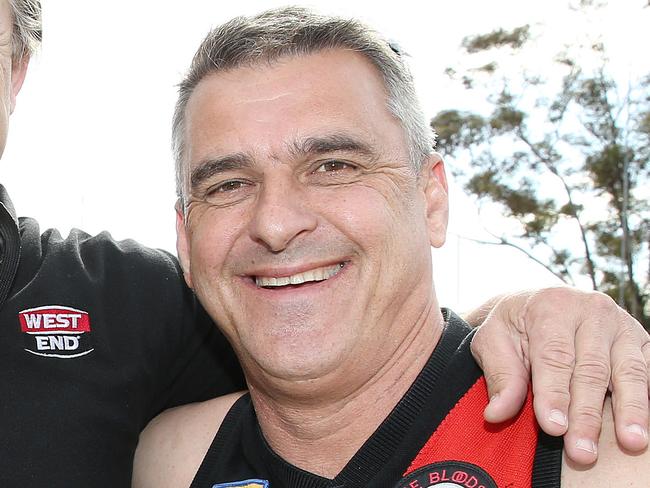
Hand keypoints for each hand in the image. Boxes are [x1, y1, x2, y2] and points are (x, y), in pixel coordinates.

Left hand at [469, 287, 649, 464]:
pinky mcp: (641, 340)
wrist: (538, 304)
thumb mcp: (493, 341)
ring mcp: (621, 324)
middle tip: (582, 452)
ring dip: (630, 410)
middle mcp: (591, 311)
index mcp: (552, 306)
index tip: (553, 428)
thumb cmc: (514, 327)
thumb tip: (496, 414)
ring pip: (628, 371)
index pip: (554, 356)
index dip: (554, 394)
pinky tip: (645, 424)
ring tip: (631, 443)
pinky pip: (649, 370)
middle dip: (587, 414)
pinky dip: (648, 398)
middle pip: (592, 369)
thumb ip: (500, 376)